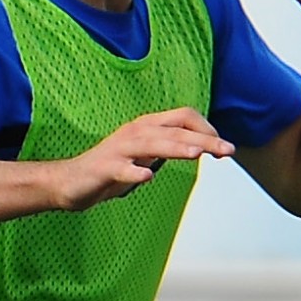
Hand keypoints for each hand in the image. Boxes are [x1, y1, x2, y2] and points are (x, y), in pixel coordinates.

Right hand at [48, 108, 232, 210]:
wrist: (71, 182)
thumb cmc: (112, 168)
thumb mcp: (147, 156)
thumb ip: (170, 149)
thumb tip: (201, 146)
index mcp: (147, 128)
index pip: (183, 118)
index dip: (206, 129)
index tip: (224, 148)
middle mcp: (135, 133)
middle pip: (174, 130)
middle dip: (203, 140)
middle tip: (228, 151)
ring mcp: (118, 150)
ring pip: (150, 144)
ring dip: (174, 147)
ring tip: (195, 153)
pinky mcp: (104, 169)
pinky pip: (120, 169)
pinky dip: (134, 173)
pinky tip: (147, 177)